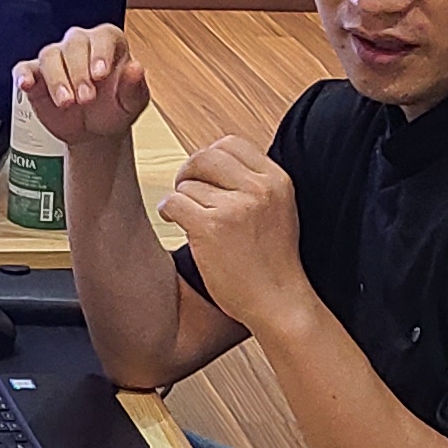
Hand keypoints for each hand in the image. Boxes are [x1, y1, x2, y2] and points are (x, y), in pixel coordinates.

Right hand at [15, 27, 152, 149]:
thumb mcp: (132, 104)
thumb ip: (135, 86)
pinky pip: (24, 68)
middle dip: (79, 72)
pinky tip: (27, 85)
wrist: (95, 132)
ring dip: (57, 80)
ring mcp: (57, 59)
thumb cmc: (114, 110)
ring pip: (50, 55)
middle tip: (86, 98)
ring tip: (66, 103)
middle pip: (74, 44)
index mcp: (108, 45)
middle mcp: (81, 46)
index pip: (103, 37)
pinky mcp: (36, 75)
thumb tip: (136, 68)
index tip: (100, 74)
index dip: (100, 53)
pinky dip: (24, 75)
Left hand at [155, 136, 307, 323]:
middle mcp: (259, 188)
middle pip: (205, 156)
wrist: (279, 303)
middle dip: (188, 171)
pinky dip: (169, 212)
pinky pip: (175, 202)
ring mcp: (236, 207)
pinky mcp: (212, 227)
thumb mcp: (278, 211)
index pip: (231, 144)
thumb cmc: (272, 264)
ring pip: (188, 184)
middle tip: (185, 190)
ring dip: (181, 200)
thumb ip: (254, 185)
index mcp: (277, 179)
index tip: (204, 177)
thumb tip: (214, 162)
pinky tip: (176, 224)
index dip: (210, 159)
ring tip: (190, 221)